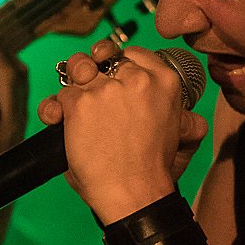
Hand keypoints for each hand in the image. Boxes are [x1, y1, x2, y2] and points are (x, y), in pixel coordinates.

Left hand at [37, 40, 207, 222]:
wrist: (135, 191)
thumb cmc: (152, 167)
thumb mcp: (177, 131)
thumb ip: (177, 113)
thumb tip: (190, 116)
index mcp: (165, 82)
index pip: (134, 53)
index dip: (119, 62)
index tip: (113, 73)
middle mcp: (136, 78)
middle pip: (104, 56)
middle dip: (94, 70)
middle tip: (93, 90)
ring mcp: (106, 89)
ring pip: (78, 68)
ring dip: (73, 82)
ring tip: (76, 103)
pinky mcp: (80, 103)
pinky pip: (60, 96)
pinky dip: (55, 110)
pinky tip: (58, 120)